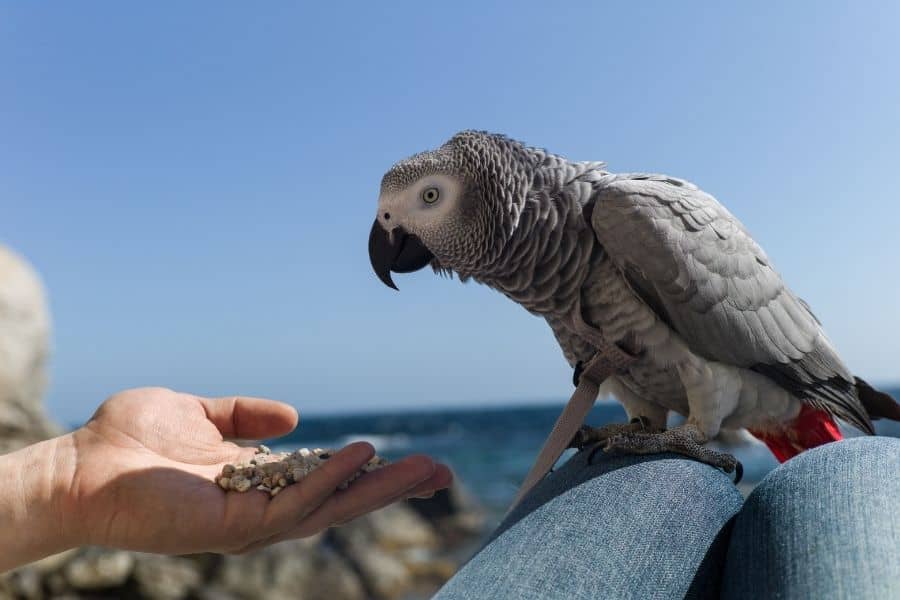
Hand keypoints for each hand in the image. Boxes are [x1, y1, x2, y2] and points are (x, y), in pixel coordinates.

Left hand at [58, 387, 451, 554]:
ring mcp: (248, 520)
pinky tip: (359, 457)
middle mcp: (259, 506)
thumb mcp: (199, 413)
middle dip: (391, 489)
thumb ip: (244, 415)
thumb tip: (294, 416)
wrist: (77, 466)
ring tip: (423, 468)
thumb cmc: (128, 441)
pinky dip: (329, 483)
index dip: (369, 472)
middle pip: (339, 500)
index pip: (325, 479)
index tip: (413, 461)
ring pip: (328, 509)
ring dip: (377, 489)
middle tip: (441, 473)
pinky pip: (292, 506)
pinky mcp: (231, 525)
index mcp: (255, 482)